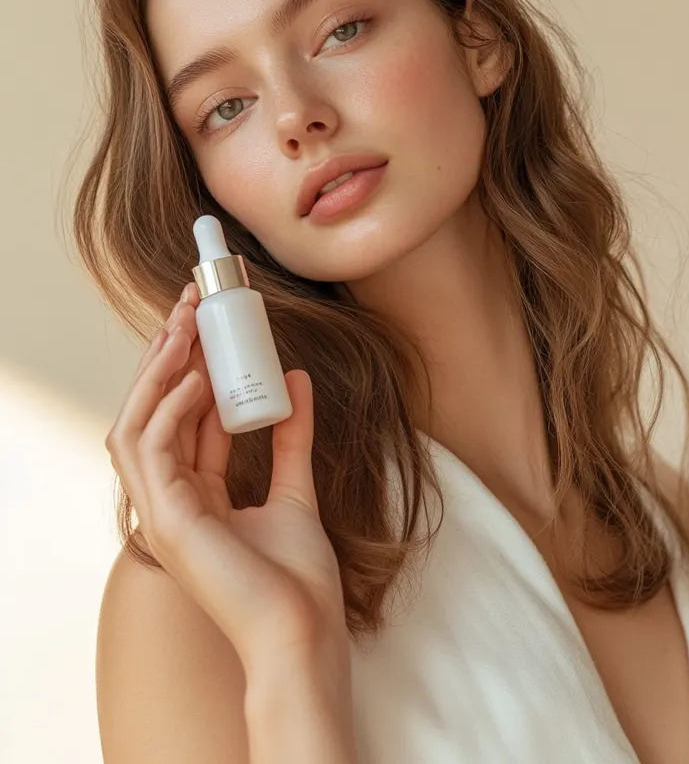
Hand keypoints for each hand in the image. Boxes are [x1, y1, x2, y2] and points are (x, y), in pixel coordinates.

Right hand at [104, 282, 348, 673]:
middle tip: (192, 305)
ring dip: (157, 372)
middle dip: (169, 356)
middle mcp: (170, 499)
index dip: (192, 367)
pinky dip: (169, 408)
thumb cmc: (297, 579)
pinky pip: (151, 449)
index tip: (210, 322)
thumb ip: (292, 436)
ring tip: (185, 327)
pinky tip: (198, 378)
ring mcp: (161, 512)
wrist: (304, 632)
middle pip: (152, 413)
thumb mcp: (295, 488)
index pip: (182, 418)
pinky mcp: (166, 521)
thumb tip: (294, 379)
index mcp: (196, 495)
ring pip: (134, 426)